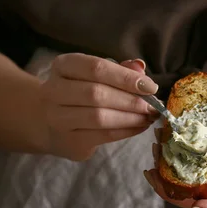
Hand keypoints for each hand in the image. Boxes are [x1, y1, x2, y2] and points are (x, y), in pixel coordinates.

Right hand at [40, 53, 159, 160]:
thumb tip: (140, 68)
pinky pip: (104, 135)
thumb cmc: (82, 93)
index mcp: (63, 66)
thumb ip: (120, 70)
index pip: (95, 68)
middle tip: (154, 105)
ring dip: (131, 117)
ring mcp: (58, 118)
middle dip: (131, 100)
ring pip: (100, 117)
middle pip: (97, 94)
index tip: (150, 87)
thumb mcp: (98, 75)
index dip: (125, 77)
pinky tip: (140, 126)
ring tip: (149, 116)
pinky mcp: (69, 141)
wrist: (52, 123)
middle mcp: (53, 90)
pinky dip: (127, 131)